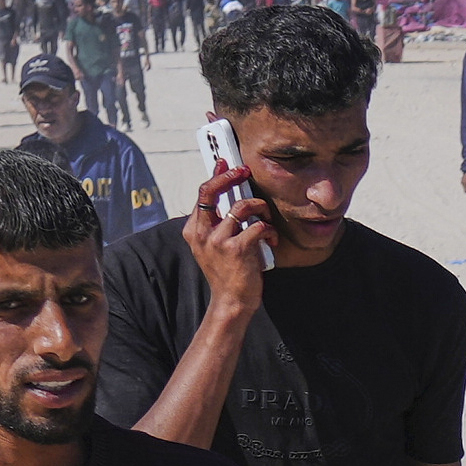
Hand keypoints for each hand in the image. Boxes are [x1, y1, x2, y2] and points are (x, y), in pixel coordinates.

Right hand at [190, 162, 273, 297]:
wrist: (231, 301)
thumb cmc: (227, 272)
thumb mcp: (213, 246)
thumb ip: (217, 222)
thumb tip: (226, 195)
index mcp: (193, 231)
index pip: (203, 194)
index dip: (216, 176)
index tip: (226, 163)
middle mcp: (202, 234)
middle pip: (212, 192)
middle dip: (230, 177)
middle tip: (244, 172)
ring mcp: (218, 241)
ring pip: (242, 207)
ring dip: (260, 209)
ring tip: (266, 219)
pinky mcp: (237, 250)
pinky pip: (258, 226)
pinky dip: (269, 230)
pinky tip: (271, 240)